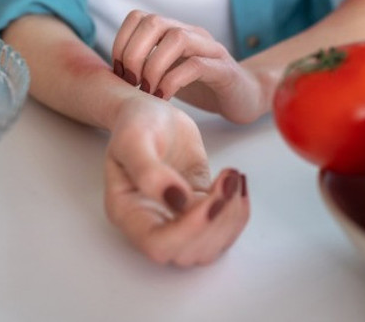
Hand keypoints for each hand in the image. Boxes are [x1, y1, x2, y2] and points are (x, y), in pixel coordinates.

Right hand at [104, 95, 249, 266]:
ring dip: (231, 217)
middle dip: (217, 222)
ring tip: (234, 178)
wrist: (152, 112)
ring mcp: (176, 219)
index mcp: (127, 211)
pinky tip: (238, 182)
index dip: (189, 231)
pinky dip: (238, 211)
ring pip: (209, 246)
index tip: (212, 199)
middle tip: (229, 180)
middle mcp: (151, 223)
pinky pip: (222, 227)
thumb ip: (148, 170)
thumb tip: (174, 200)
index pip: (158, 244)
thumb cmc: (136, 123)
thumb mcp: (134, 138)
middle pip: (187, 252)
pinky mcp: (199, 209)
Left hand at [111, 10, 266, 123]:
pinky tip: (165, 98)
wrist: (246, 96)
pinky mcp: (224, 70)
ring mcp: (210, 49)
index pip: (138, 17)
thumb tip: (110, 72)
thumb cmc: (202, 86)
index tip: (118, 73)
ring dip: (153, 67)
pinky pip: (196, 66)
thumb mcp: (167, 71)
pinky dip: (174, 82)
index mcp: (174, 31)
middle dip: (134, 53)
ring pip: (177, 39)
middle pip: (154, 22)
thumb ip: (145, 64)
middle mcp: (191, 33)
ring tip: (148, 91)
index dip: (121, 42)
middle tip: (131, 83)